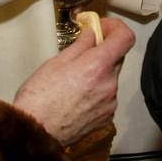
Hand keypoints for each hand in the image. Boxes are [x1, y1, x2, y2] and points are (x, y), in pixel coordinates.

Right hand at [12, 17, 132, 146]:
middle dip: (102, 52)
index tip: (102, 27)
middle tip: (81, 52)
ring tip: (73, 81)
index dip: (116, 27)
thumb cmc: (39, 98)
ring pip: (110, 78)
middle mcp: (109, 84)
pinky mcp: (107, 117)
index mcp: (98, 66)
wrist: (35, 133)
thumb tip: (92, 34)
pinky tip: (77, 97)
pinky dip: (97, 91)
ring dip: (98, 74)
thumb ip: (80, 45)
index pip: (126, 38)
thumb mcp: (56, 62)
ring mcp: (110, 102)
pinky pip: (107, 96)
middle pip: (117, 58)